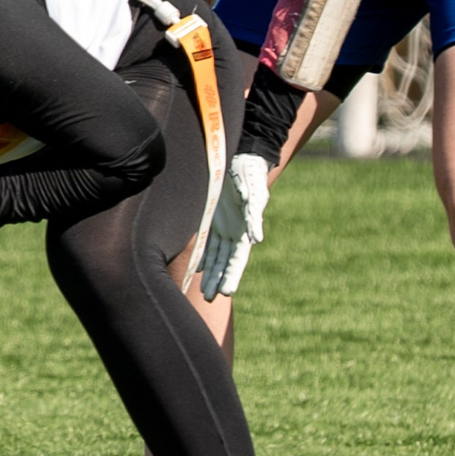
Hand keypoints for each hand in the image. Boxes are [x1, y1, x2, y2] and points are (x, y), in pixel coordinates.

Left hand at [199, 152, 273, 299]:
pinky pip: (207, 242)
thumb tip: (257, 240)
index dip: (232, 275)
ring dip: (210, 273)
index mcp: (246, 229)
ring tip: (203, 292)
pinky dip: (203, 255)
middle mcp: (235, 231)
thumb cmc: (250, 173)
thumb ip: (254, 216)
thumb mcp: (254, 192)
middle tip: (210, 299)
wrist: (241, 156)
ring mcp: (224, 226)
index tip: (226, 292)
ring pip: (216, 255)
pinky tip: (197, 269)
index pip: (238, 259)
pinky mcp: (213, 217)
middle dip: (219, 280)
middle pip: (226, 262)